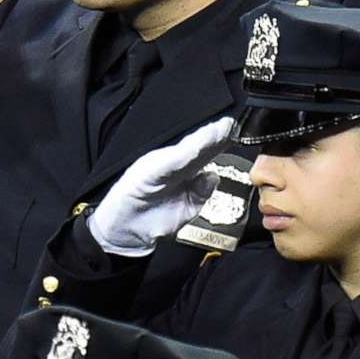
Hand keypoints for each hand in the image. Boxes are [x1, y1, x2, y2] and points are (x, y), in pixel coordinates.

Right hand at [86, 116, 234, 257]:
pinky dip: (182, 155)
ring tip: (219, 130)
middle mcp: (170, 165)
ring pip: (184, 151)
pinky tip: (196, 147)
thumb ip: (200, 193)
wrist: (123, 233)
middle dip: (214, 137)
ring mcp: (157, 167)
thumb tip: (212, 177)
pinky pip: (167, 163)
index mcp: (180, 172)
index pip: (204, 154)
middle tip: (230, 125)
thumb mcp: (186, 209)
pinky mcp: (145, 174)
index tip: (235, 134)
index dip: (220, 144)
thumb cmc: (152, 220)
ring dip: (202, 140)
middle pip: (197, 148)